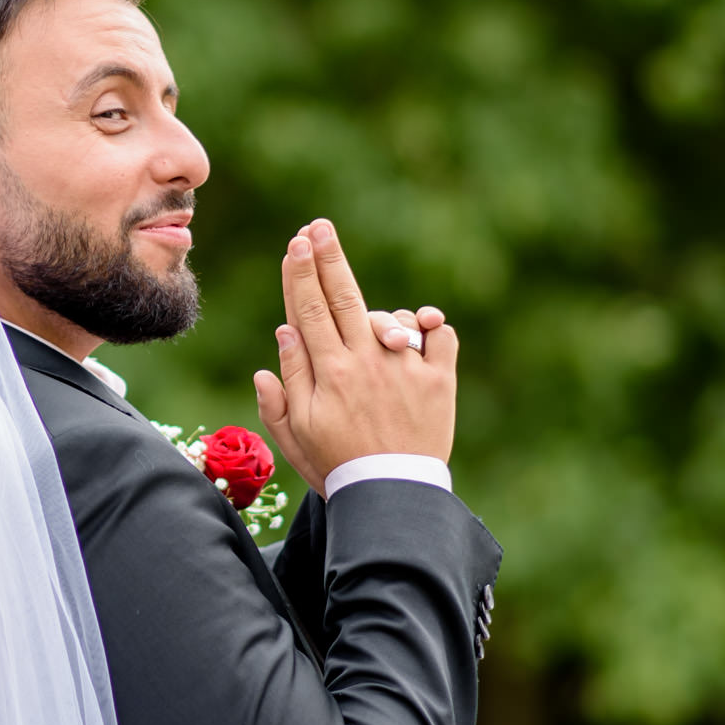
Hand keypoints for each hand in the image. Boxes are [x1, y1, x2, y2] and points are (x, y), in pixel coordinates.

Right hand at [252, 221, 457, 490]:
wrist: (394, 496)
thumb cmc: (337, 466)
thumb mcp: (297, 433)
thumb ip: (285, 385)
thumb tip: (283, 334)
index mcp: (329, 372)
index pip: (308, 309)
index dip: (300, 274)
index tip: (295, 244)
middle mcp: (366, 362)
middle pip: (344, 296)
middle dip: (328, 257)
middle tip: (319, 228)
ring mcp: (405, 368)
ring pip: (390, 317)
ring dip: (381, 316)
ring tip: (376, 336)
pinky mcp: (439, 380)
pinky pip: (440, 337)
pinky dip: (431, 329)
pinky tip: (423, 331)